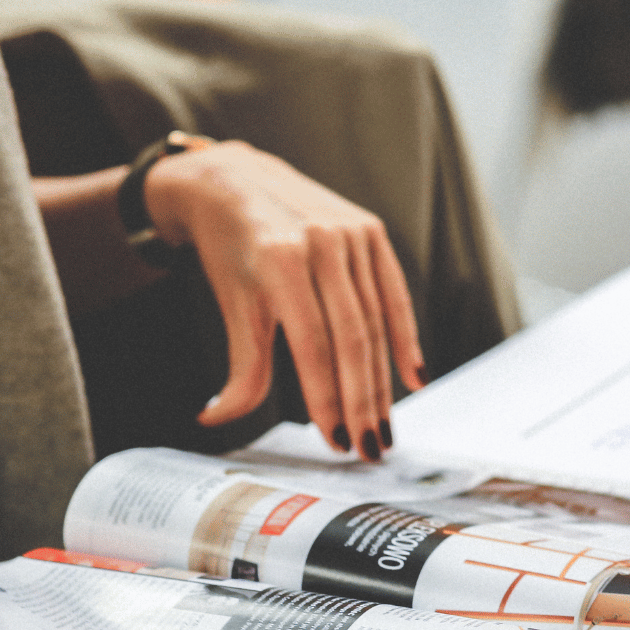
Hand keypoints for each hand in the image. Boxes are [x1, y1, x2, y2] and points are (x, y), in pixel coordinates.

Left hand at [144, 140, 424, 458]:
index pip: (313, 344)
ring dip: (382, 382)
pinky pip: (394, 294)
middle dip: (361, 400)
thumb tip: (217, 418)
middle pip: (351, 338)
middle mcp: (321, 242)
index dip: (326, 397)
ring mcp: (352, 234)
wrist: (236, 182)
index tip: (335, 440)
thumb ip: (239, 366)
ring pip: (375, 322)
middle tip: (369, 448)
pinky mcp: (371, 230)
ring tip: (383, 427)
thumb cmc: (230, 249)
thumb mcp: (232, 304)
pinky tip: (412, 377)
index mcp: (281, 259)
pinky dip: (405, 338)